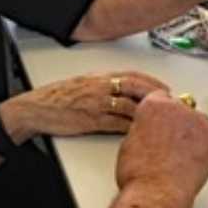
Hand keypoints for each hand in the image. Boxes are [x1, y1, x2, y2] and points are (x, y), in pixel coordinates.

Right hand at [6, 71, 167, 136]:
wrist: (36, 109)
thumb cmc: (58, 99)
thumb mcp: (83, 84)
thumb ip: (104, 85)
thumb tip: (125, 89)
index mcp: (99, 77)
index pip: (133, 75)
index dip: (152, 82)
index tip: (166, 89)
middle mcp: (100, 87)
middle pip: (136, 87)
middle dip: (157, 95)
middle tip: (172, 104)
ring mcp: (97, 104)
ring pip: (130, 105)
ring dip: (148, 112)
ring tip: (162, 120)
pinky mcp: (91, 120)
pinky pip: (117, 123)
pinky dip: (131, 126)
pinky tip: (142, 131)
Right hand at [115, 92, 207, 202]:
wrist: (156, 193)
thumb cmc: (139, 174)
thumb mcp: (130, 141)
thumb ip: (144, 127)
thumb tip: (152, 130)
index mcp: (153, 104)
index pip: (161, 97)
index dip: (160, 115)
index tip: (163, 125)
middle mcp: (177, 107)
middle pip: (181, 108)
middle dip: (177, 123)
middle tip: (171, 145)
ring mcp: (197, 120)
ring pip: (198, 122)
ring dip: (193, 133)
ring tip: (182, 156)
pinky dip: (206, 145)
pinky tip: (194, 159)